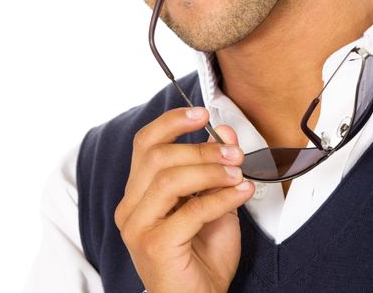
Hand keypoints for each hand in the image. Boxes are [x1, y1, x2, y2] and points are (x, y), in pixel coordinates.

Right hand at [114, 106, 254, 292]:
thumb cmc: (202, 257)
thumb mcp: (213, 201)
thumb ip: (215, 167)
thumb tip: (225, 132)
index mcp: (138, 192)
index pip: (145, 143)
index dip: (172, 122)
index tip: (202, 114)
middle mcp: (131, 207)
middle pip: (158, 156)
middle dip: (201, 149)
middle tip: (233, 152)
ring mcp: (138, 227)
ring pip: (169, 178)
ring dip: (211, 170)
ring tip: (238, 173)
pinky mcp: (154, 245)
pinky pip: (190, 210)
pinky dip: (221, 197)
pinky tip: (241, 193)